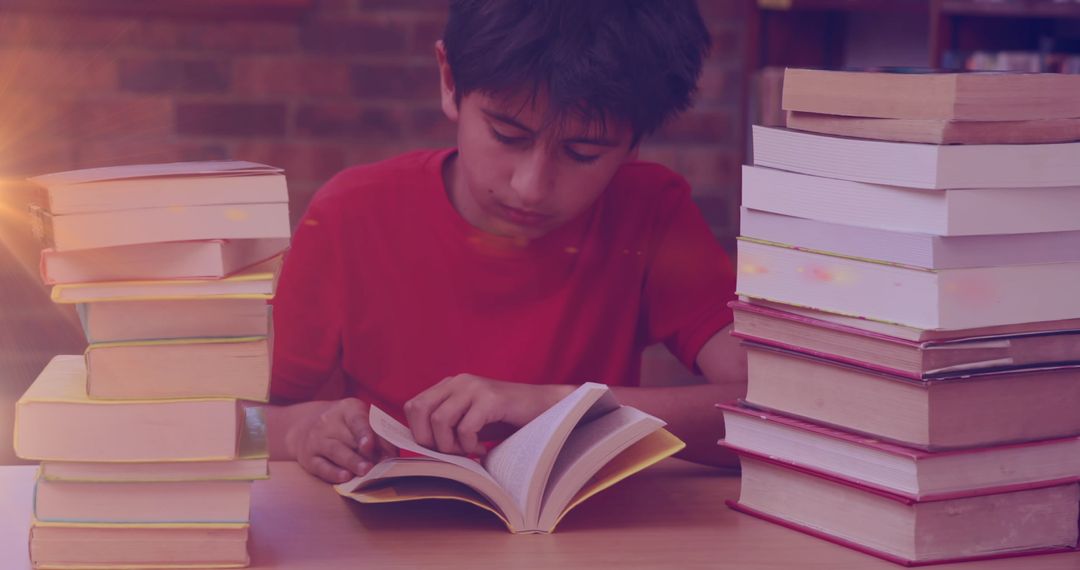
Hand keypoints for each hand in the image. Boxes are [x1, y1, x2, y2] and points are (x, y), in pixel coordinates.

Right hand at [286, 398, 396, 483]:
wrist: (306, 425)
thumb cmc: (345, 425)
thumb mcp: (360, 420)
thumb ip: (377, 435)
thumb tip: (391, 456)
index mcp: (347, 409)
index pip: (357, 420)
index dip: (364, 433)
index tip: (370, 445)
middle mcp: (329, 422)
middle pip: (348, 439)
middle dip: (365, 454)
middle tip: (379, 465)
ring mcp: (317, 440)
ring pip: (335, 452)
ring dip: (352, 462)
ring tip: (365, 471)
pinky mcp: (309, 458)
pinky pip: (321, 466)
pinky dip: (334, 473)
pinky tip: (345, 478)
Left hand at [404, 375, 573, 455]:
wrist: (543, 409)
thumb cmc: (504, 419)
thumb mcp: (469, 420)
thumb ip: (445, 425)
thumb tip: (419, 445)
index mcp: (450, 385)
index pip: (413, 406)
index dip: (418, 431)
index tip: (437, 448)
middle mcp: (459, 381)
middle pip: (419, 410)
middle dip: (428, 439)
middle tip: (450, 452)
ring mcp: (475, 387)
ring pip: (440, 420)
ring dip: (451, 445)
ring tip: (469, 451)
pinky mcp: (491, 399)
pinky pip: (465, 427)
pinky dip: (470, 445)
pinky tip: (482, 449)